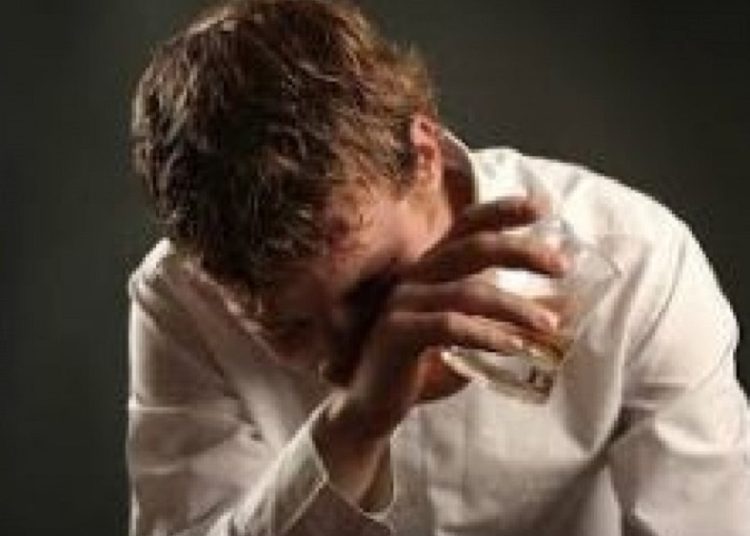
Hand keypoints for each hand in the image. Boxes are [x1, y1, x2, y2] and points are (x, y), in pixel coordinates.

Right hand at [330, 196, 566, 439]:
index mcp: (432, 269)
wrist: (372, 406)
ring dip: (514, 306)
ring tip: (549, 325)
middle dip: (521, 251)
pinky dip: (485, 334)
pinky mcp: (396, 332)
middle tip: (561, 266)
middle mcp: (416, 276)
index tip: (542, 207)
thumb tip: (564, 308)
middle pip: (472, 247)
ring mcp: (403, 302)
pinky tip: (513, 346)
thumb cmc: (424, 368)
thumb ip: (509, 320)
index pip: (466, 226)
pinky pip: (447, 326)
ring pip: (467, 291)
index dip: (502, 211)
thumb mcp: (474, 338)